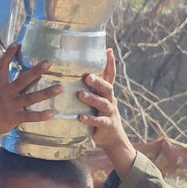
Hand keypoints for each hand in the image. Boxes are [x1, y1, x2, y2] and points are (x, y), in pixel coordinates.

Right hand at [0, 44, 61, 138]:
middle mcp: (5, 94)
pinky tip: (52, 113)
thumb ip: (4, 85)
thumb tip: (15, 76)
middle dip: (36, 71)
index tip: (16, 44)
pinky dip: (41, 115)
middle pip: (22, 80)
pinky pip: (29, 116)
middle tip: (48, 62)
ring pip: (31, 98)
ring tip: (60, 88)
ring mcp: (10, 106)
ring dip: (46, 92)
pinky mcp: (13, 118)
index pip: (1, 67)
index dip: (8, 55)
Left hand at [78, 49, 135, 169]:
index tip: (108, 50)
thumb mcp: (96, 99)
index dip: (110, 63)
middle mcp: (110, 100)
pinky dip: (90, 119)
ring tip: (80, 95)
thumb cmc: (98, 114)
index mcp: (106, 93)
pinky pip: (99, 121)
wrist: (111, 137)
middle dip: (98, 81)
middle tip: (87, 76)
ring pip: (103, 103)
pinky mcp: (106, 125)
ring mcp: (109, 113)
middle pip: (107, 87)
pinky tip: (80, 117)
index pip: (110, 75)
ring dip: (92, 98)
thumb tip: (75, 72)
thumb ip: (89, 88)